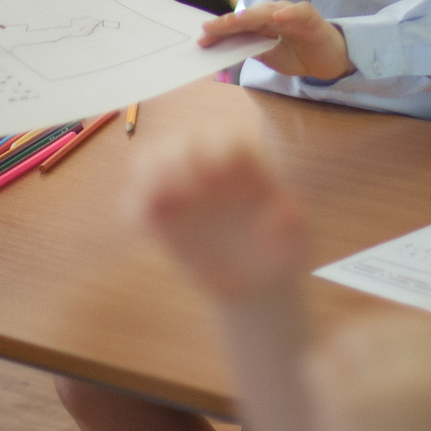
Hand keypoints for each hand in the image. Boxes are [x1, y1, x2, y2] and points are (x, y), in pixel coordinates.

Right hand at [131, 123, 307, 302]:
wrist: (257, 289)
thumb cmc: (280, 258)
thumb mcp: (296, 246)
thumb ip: (292, 228)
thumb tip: (281, 213)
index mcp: (247, 169)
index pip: (228, 141)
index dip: (218, 151)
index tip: (218, 178)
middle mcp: (210, 172)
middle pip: (184, 142)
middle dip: (177, 156)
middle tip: (181, 189)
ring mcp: (183, 194)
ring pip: (151, 160)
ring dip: (147, 174)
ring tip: (156, 201)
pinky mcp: (162, 222)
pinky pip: (135, 203)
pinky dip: (134, 207)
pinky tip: (147, 229)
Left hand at [198, 0, 350, 80]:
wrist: (328, 60)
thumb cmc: (297, 53)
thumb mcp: (269, 56)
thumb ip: (250, 49)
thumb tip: (224, 50)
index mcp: (261, 23)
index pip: (237, 25)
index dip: (220, 31)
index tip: (201, 40)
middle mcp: (274, 14)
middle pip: (248, 16)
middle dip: (228, 23)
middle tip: (209, 29)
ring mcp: (292, 14)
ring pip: (269, 11)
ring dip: (252, 15)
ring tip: (236, 20)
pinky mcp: (311, 18)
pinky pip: (299, 12)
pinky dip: (289, 13)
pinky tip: (278, 17)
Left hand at [311, 314, 430, 430]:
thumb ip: (423, 373)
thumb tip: (394, 323)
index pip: (423, 324)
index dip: (402, 333)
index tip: (390, 356)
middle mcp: (420, 374)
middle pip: (384, 322)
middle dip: (369, 340)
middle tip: (357, 370)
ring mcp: (382, 387)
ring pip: (348, 337)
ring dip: (341, 354)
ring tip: (342, 385)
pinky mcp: (345, 405)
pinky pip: (320, 365)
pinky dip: (319, 376)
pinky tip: (325, 400)